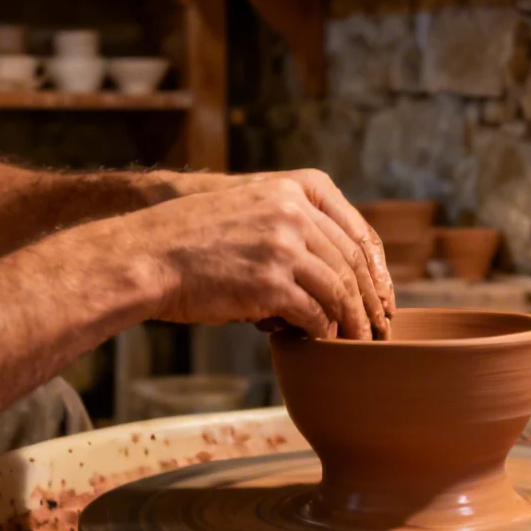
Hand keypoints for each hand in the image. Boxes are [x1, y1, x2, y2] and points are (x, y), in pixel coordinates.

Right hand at [134, 179, 383, 338]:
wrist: (147, 254)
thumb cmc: (193, 237)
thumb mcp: (249, 205)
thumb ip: (290, 220)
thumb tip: (333, 261)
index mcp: (295, 188)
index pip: (357, 231)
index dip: (377, 269)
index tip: (384, 294)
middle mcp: (294, 212)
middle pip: (353, 263)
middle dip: (371, 299)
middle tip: (381, 325)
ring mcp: (283, 247)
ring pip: (339, 290)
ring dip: (354, 321)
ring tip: (360, 341)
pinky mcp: (268, 284)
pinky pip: (314, 314)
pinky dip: (324, 332)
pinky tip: (324, 342)